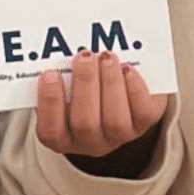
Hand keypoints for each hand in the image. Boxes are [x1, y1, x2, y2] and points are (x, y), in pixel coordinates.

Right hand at [33, 51, 166, 161]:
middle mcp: (90, 142)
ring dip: (110, 83)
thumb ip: (60, 76)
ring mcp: (118, 137)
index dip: (50, 102)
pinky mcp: (143, 125)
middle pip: (85, 124)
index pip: (51, 131)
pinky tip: (127, 69)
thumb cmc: (86, 86)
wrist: (123, 94)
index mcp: (63, 137)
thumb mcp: (65, 86)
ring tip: (107, 57)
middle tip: (84, 55)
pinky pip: (143, 113)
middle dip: (84, 85)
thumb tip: (55, 52)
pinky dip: (135, 89)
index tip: (50, 73)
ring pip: (115, 120)